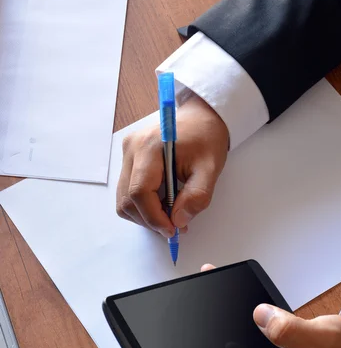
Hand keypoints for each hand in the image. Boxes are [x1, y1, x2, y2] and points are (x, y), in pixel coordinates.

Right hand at [116, 95, 228, 237]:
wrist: (201, 117)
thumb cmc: (206, 138)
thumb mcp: (210, 169)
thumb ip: (196, 197)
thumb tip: (178, 221)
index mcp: (150, 147)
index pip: (139, 192)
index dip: (153, 217)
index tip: (172, 230)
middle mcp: (132, 149)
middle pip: (127, 199)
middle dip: (149, 219)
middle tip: (174, 227)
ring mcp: (127, 153)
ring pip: (124, 199)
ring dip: (144, 214)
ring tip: (169, 215)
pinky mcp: (128, 158)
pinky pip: (126, 191)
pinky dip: (142, 204)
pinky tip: (161, 203)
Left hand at [201, 264, 340, 347]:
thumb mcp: (315, 340)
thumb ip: (288, 330)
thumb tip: (260, 315)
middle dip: (206, 339)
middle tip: (193, 314)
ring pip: (235, 343)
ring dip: (220, 325)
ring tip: (207, 298)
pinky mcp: (272, 344)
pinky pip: (249, 333)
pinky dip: (239, 317)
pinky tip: (232, 300)